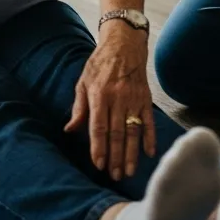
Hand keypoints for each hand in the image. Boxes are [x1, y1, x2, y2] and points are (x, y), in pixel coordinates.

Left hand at [63, 23, 154, 179]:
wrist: (124, 43)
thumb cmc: (100, 64)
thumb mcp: (83, 81)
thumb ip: (79, 108)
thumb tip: (69, 130)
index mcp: (99, 95)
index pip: (99, 127)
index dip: (99, 147)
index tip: (99, 165)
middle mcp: (117, 98)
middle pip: (117, 133)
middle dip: (115, 156)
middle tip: (115, 176)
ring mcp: (133, 98)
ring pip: (133, 130)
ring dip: (131, 153)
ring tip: (129, 171)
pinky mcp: (145, 97)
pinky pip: (149, 120)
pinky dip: (150, 137)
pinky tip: (149, 152)